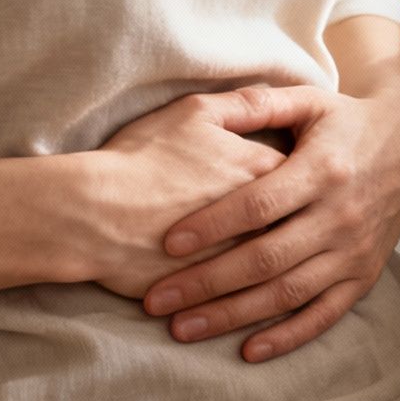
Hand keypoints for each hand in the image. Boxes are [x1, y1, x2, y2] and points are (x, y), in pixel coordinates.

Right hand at [81, 87, 290, 297]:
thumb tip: (275, 101)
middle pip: (300, 222)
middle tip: (292, 222)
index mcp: (266, 172)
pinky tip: (243, 294)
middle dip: (297, 224)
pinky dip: (251, 298)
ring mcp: (246, 260)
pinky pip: (253, 299)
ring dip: (276, 266)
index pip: (305, 175)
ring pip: (279, 266)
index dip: (298, 178)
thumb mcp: (195, 113)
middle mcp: (268, 218)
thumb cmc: (142, 157)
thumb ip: (244, 104)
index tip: (295, 180)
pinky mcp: (221, 295)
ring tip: (261, 263)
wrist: (94, 214)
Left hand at [139, 81, 399, 362]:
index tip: (168, 243)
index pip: (260, 205)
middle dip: (208, 282)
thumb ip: (260, 105)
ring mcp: (356, 249)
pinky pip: (325, 313)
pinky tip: (248, 350)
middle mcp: (342, 214)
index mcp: (324, 169)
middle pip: (267, 257)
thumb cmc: (346, 122)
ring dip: (234, 315)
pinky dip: (288, 336)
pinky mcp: (365, 274)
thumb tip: (210, 107)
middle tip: (157, 301)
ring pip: (289, 291)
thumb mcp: (310, 101)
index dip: (213, 225)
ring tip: (184, 328)